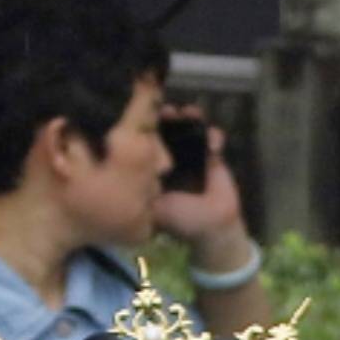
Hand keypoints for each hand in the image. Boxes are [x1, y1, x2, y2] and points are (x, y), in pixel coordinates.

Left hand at [152, 117, 250, 258]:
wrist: (213, 227)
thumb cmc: (180, 220)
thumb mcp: (153, 205)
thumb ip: (142, 187)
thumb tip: (125, 162)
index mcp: (154, 171)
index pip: (147, 142)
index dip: (147, 127)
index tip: (147, 115)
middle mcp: (171, 161)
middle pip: (169, 130)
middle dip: (169, 118)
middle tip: (169, 111)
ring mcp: (192, 157)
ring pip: (190, 130)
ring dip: (191, 118)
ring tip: (191, 113)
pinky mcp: (212, 157)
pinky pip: (212, 139)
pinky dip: (213, 135)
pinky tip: (213, 141)